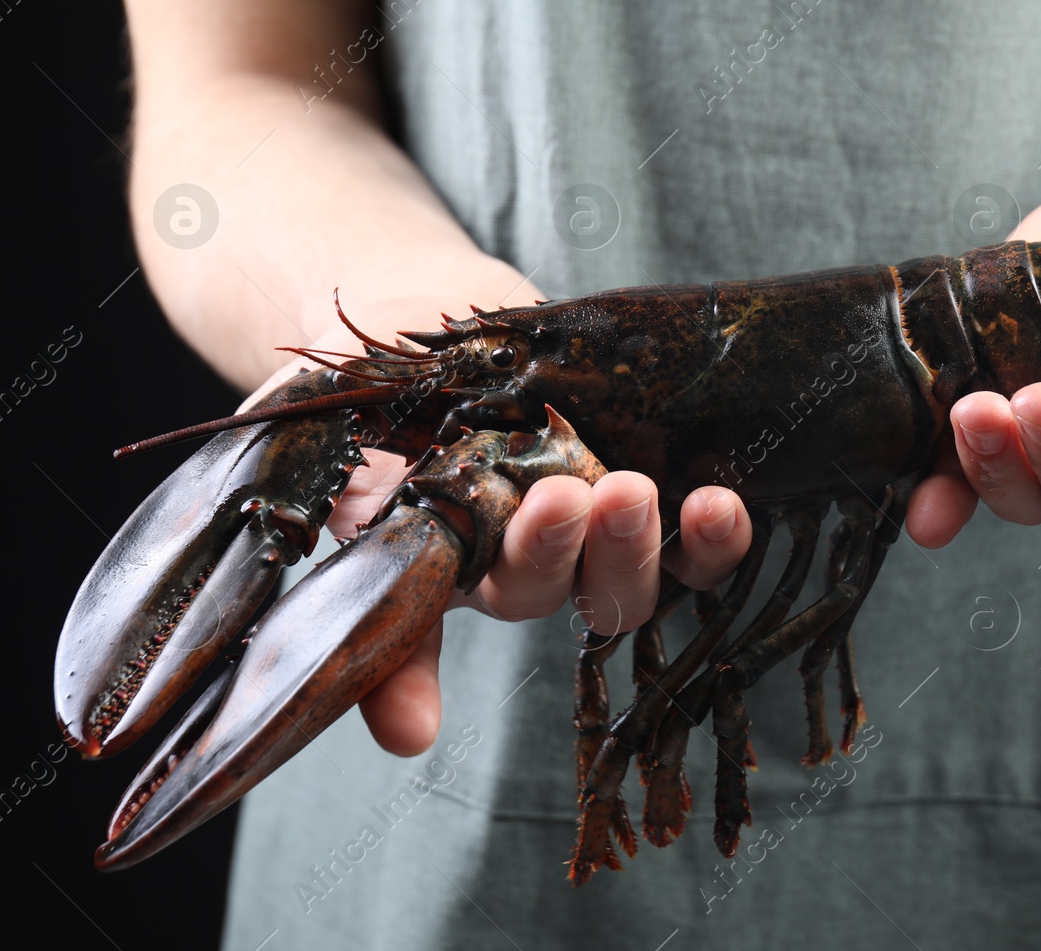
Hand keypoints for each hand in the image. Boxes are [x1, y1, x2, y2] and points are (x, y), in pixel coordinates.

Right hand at [241, 299, 753, 756]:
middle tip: (561, 497)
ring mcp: (588, 534)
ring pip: (625, 583)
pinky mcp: (650, 491)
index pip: (416, 644)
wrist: (424, 316)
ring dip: (637, 550)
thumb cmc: (370, 400)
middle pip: (547, 597)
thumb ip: (324, 535)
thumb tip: (363, 684)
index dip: (410, 686)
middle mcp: (517, 566)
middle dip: (556, 553)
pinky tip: (717, 503)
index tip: (416, 725)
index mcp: (430, 570)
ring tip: (633, 494)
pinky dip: (710, 536)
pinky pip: (695, 544)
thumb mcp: (323, 458)